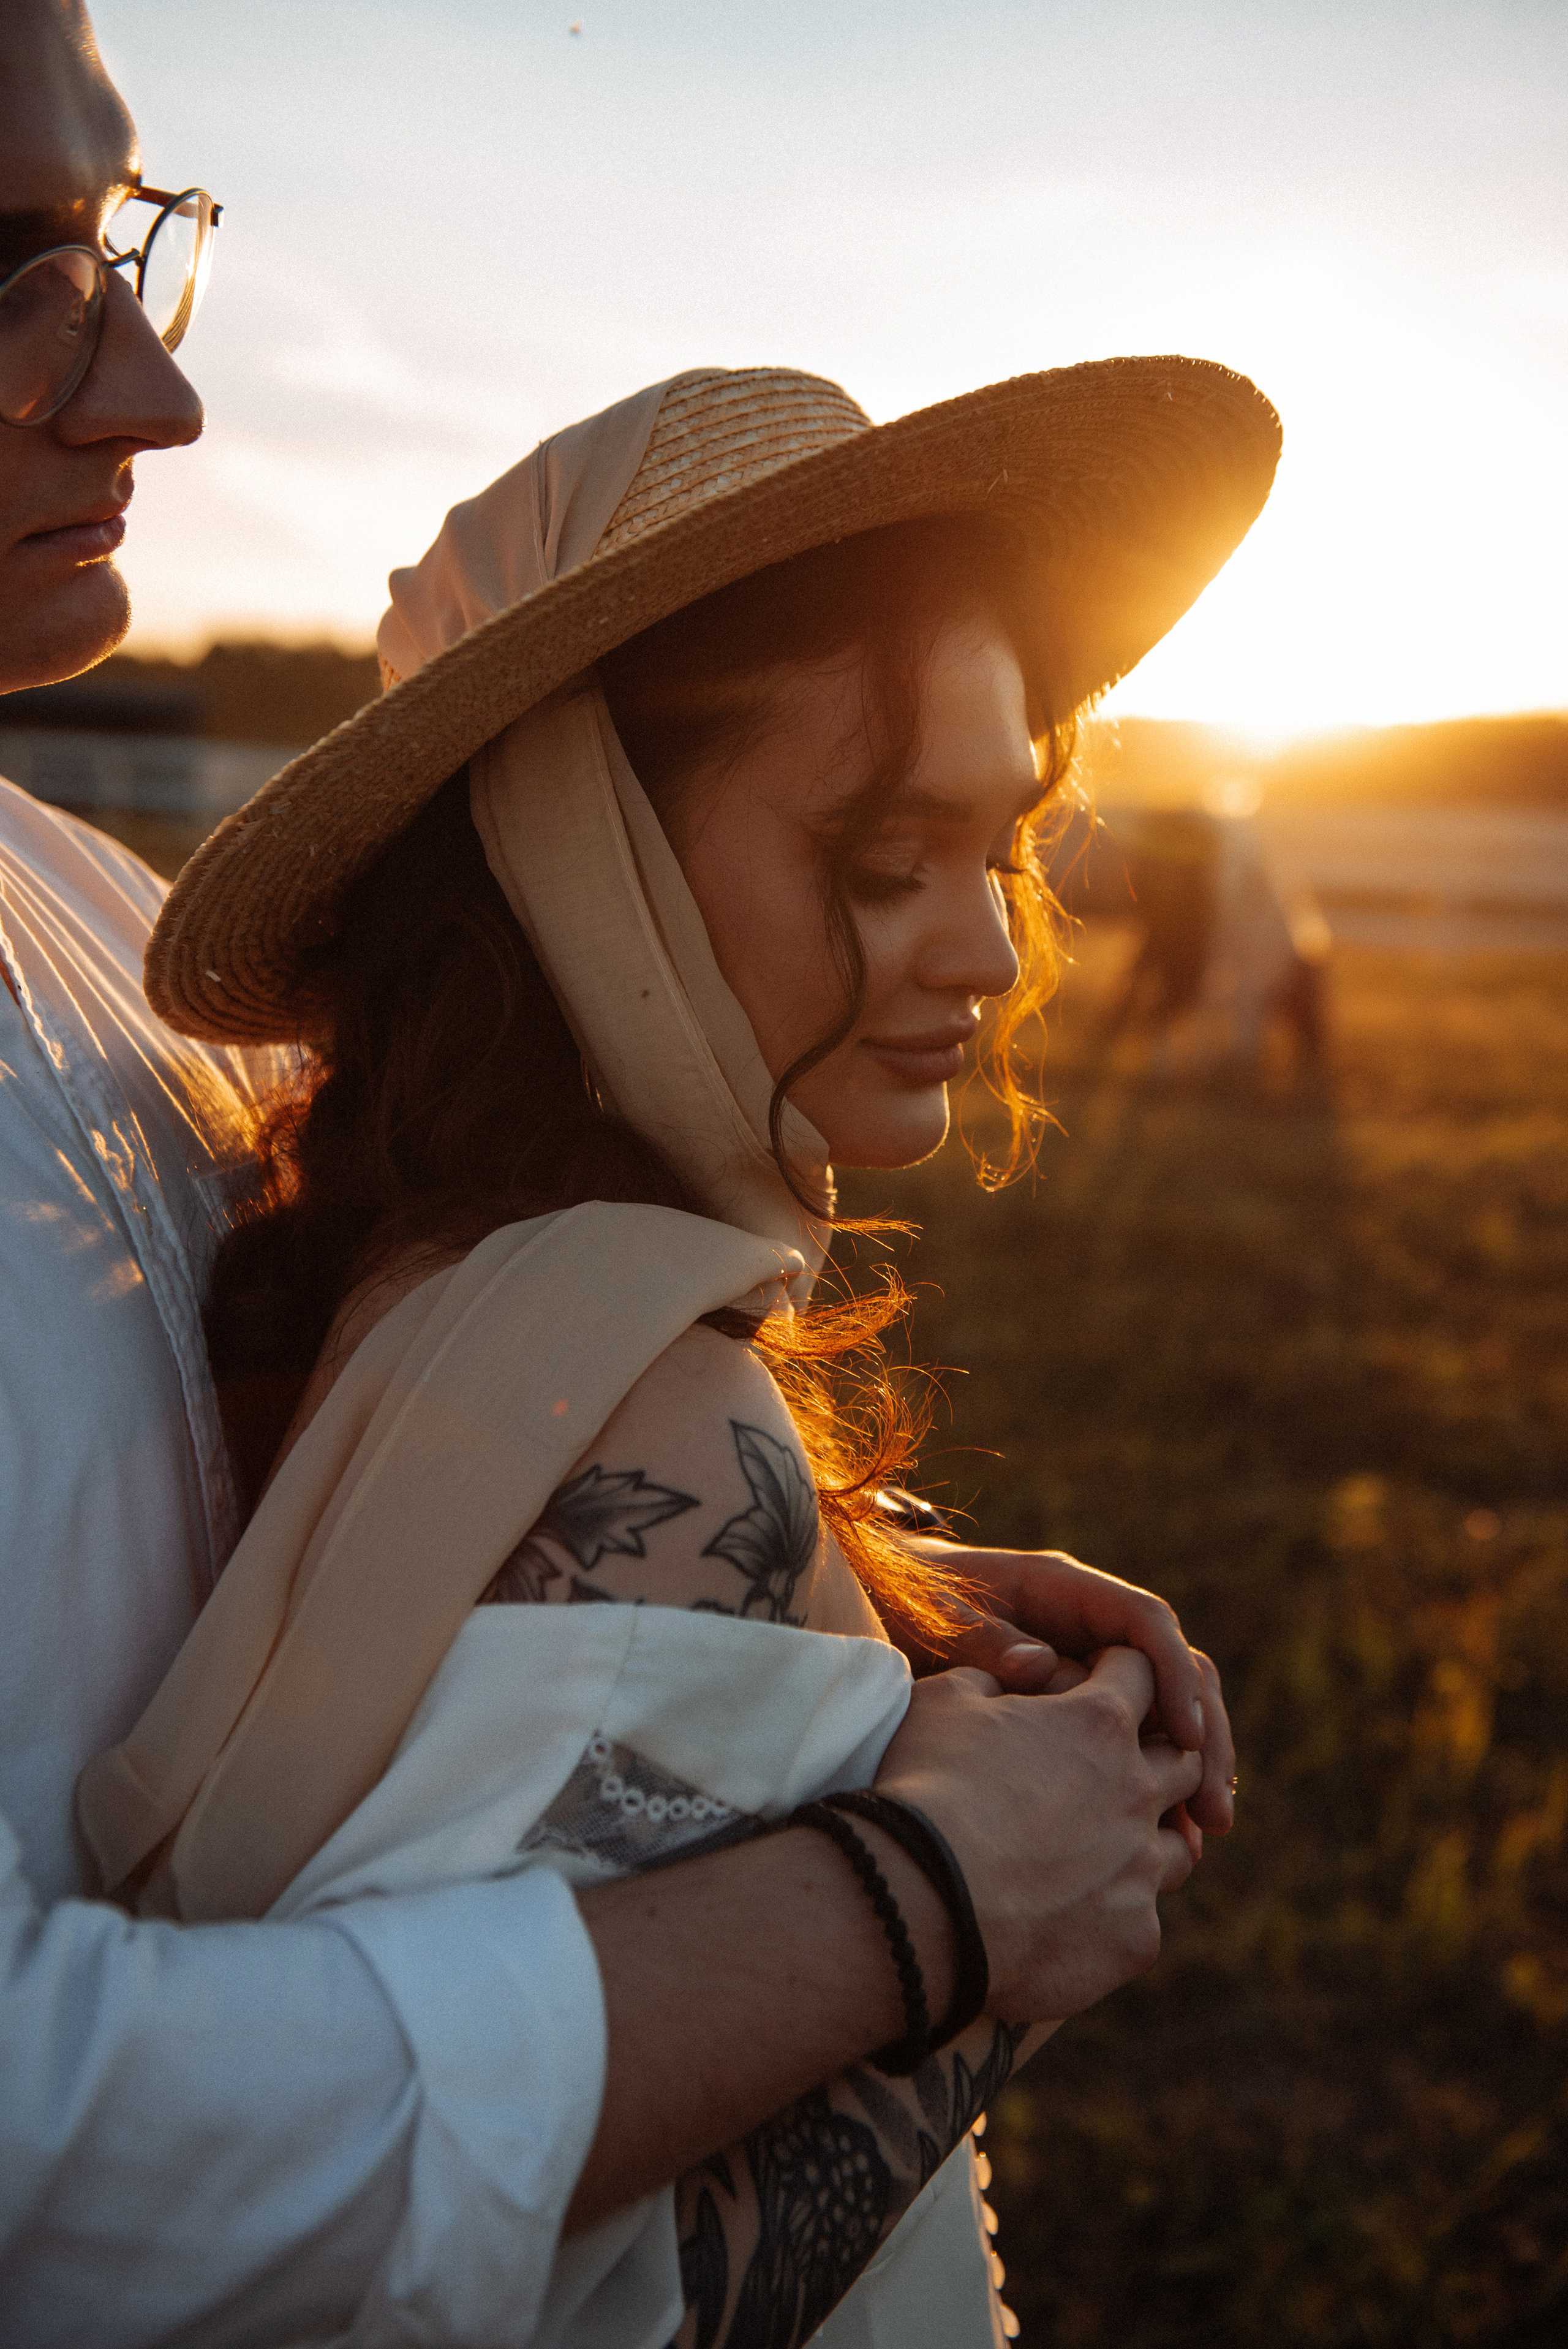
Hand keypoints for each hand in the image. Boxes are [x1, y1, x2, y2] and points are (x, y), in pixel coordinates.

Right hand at [872, 1647, 1203, 2022]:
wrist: (921, 1901)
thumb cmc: (925, 1788)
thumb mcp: (942, 1704)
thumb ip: (990, 1677)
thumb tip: (1013, 1678)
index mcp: (1098, 1723)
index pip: (1138, 1672)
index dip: (1117, 1671)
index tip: (1098, 1681)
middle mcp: (1136, 1792)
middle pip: (1182, 1760)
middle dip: (1157, 1756)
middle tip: (1116, 1770)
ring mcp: (1141, 1870)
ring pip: (1179, 1847)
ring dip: (1153, 1840)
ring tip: (1113, 1851)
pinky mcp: (1134, 1938)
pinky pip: (1144, 1920)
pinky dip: (1116, 1914)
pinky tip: (1078, 1921)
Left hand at [886, 1538, 1235, 1837]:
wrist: (884, 1604)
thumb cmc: (907, 1604)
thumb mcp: (932, 1616)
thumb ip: (983, 1637)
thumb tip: (1040, 1667)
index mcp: (1063, 1589)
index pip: (1144, 1621)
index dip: (1173, 1675)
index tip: (1187, 1736)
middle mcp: (1090, 1623)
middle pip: (1175, 1669)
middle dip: (1204, 1735)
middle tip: (1215, 1806)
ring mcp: (1092, 1663)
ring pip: (1166, 1711)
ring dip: (1192, 1768)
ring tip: (1203, 1833)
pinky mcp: (1082, 1705)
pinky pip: (1135, 1739)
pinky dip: (1156, 1781)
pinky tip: (1172, 1836)